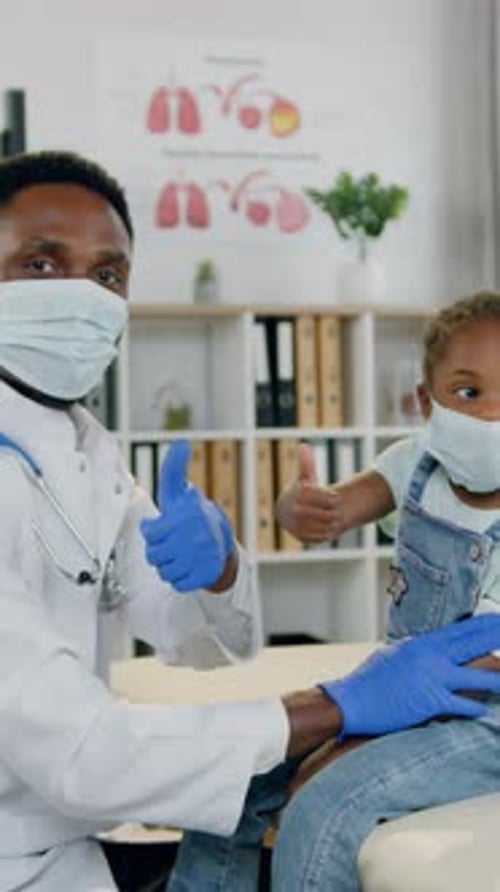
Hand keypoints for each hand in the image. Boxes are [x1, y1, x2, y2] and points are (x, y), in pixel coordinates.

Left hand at [140, 440, 233, 591]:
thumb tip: (182, 442)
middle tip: (171, 542)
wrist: (220, 540)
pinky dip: (180, 577)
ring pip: (164, 571)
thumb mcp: (178, 490)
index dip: (152, 533)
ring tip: (178, 553)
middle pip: (154, 555)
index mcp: (187, 515)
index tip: (162, 527)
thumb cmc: (191, 515)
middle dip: (160, 550)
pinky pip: (177, 583)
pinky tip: (186, 565)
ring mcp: (201, 557)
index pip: (150, 534)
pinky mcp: (204, 574)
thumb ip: (173, 468)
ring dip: (168, 564)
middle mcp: (195, 536)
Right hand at [275, 443, 342, 541]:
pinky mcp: (300, 537)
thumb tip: (304, 446)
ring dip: (331, 522)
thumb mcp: (304, 478)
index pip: (323, 497)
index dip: (332, 498)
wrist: (287, 512)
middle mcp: (295, 510)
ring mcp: (297, 525)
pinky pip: (320, 536)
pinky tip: (326, 526)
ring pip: (324, 526)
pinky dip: (326, 532)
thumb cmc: (300, 492)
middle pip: (326, 513)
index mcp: (298, 494)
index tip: (335, 497)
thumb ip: (306, 464)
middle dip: (333, 511)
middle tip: (336, 510)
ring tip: (333, 518)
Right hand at [320, 614, 499, 735]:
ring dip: (496, 677)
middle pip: (471, 645)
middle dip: (494, 637)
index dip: (482, 625)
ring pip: (475, 677)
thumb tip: (430, 650)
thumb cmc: (369, 680)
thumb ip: (416, 651)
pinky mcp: (431, 702)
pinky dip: (476, 708)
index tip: (498, 619)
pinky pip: (462, 705)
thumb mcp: (394, 655)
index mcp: (421, 644)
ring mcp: (432, 679)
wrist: (352, 701)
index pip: (459, 631)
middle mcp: (430, 657)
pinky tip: (488, 710)